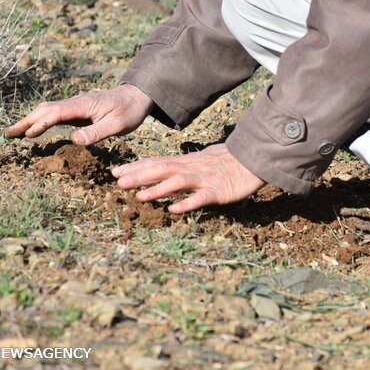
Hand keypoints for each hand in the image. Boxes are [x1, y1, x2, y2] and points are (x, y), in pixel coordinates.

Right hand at [6, 84, 153, 144]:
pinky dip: (41, 121)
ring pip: (47, 111)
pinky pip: (55, 115)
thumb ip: (97, 132)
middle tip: (8, 134)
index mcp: (82, 105)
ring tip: (15, 133)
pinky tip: (35, 130)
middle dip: (26, 121)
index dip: (40, 123)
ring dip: (30, 121)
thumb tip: (75, 141)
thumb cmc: (128, 112)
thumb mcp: (117, 125)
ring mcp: (75, 106)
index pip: (55, 113)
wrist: (136, 98)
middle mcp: (75, 103)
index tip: (28, 135)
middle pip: (45, 110)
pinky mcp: (77, 111)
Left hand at [112, 144, 265, 212]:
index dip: (136, 167)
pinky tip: (174, 210)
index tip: (116, 171)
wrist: (254, 160)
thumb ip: (183, 167)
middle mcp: (191, 169)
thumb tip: (164, 170)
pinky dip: (187, 203)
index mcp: (186, 162)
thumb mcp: (201, 161)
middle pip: (162, 170)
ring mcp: (204, 180)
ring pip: (178, 182)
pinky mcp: (218, 191)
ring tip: (139, 196)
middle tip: (119, 181)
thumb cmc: (227, 162)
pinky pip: (201, 198)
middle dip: (139, 175)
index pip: (157, 162)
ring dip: (158, 189)